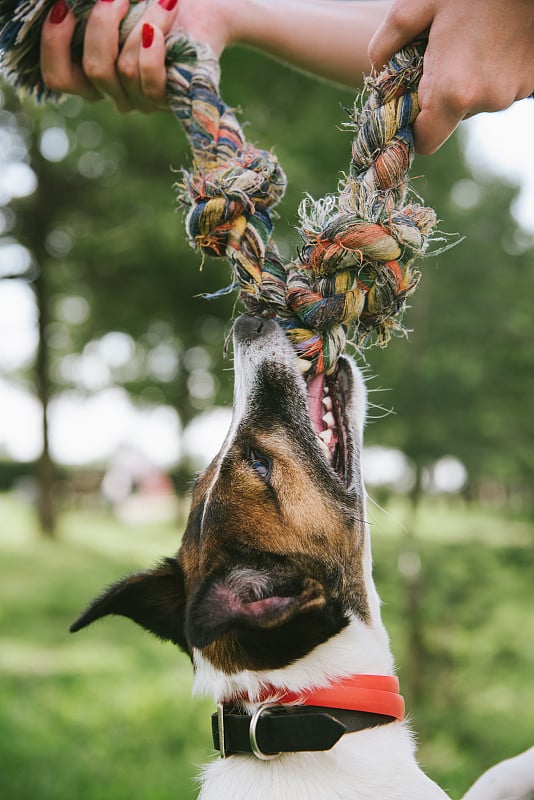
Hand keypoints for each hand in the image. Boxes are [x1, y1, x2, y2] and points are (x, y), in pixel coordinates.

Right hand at [40, 0, 233, 111]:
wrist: (205, 11)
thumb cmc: (154, 3)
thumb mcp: (116, 6)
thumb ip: (93, 11)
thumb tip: (63, 4)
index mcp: (94, 72)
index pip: (58, 78)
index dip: (54, 45)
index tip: (63, 8)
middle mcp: (116, 92)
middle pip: (94, 71)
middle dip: (101, 27)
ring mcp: (142, 100)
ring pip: (124, 69)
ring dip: (139, 24)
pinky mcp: (170, 99)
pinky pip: (150, 81)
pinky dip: (154, 48)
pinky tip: (163, 19)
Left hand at [368, 0, 533, 153]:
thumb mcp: (420, 3)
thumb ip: (390, 39)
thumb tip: (377, 65)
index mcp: (453, 91)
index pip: (426, 141)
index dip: (415, 127)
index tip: (412, 106)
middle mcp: (485, 100)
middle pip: (452, 117)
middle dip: (443, 94)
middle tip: (445, 54)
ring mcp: (513, 92)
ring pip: (478, 100)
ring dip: (470, 81)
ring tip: (473, 42)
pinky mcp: (532, 82)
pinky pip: (503, 87)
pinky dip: (495, 72)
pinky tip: (495, 42)